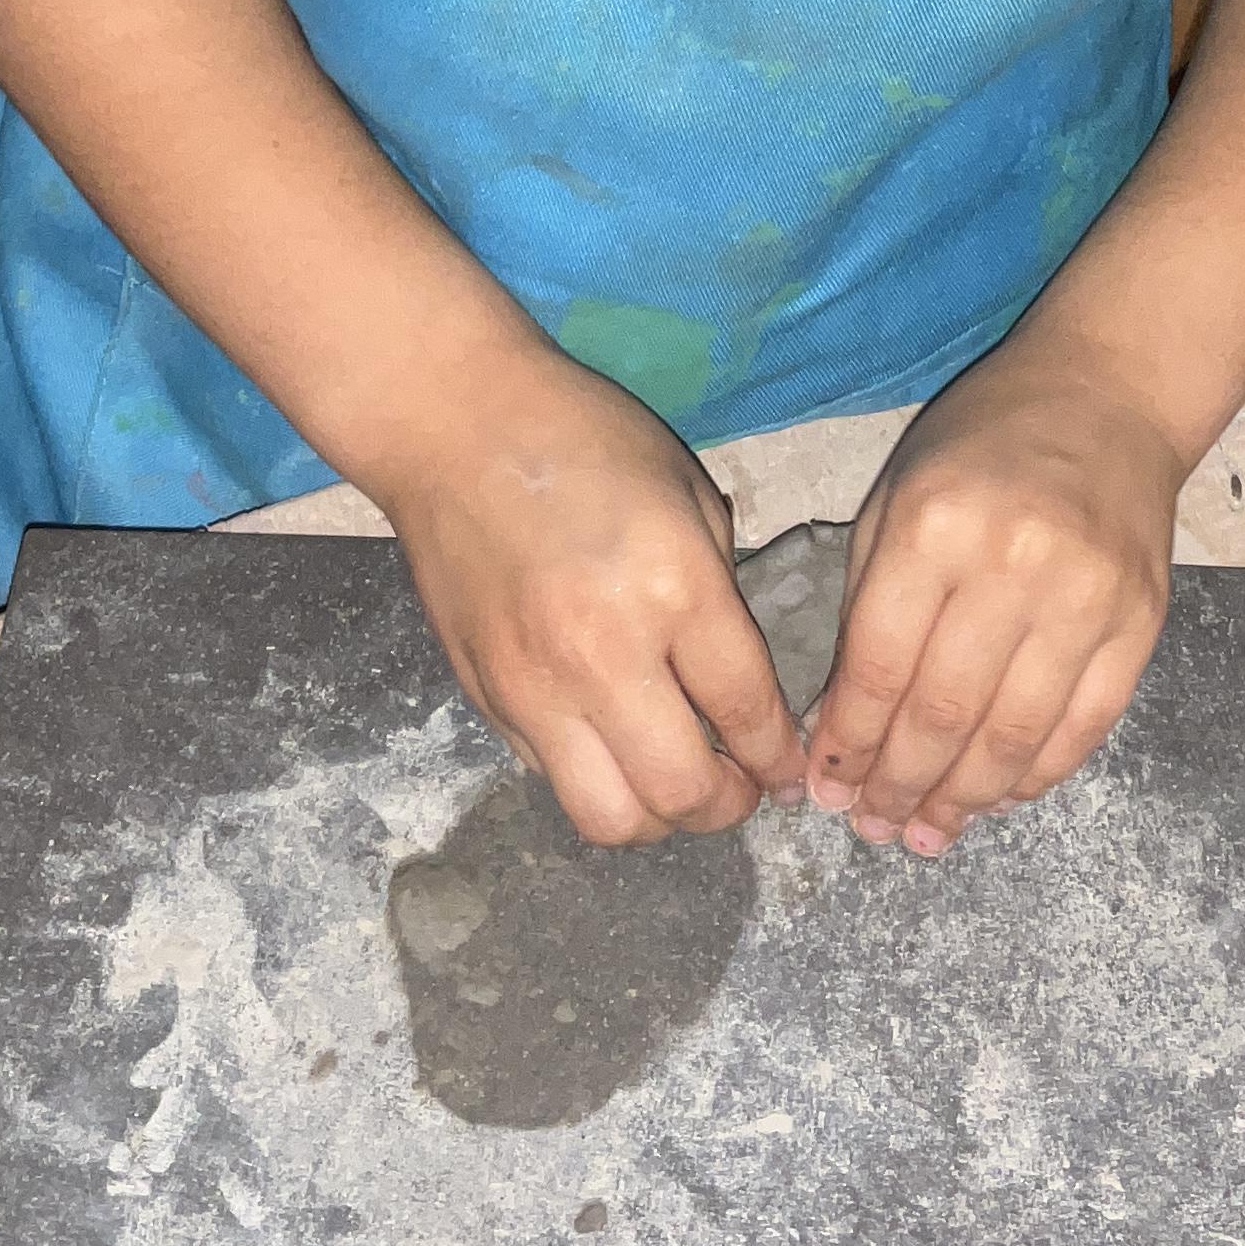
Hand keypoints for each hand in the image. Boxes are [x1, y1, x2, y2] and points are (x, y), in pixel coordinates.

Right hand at [376, 345, 804, 849]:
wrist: (452, 428)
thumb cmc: (581, 440)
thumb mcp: (684, 494)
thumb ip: (717, 594)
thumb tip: (737, 689)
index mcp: (673, 589)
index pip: (745, 713)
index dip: (780, 759)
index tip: (791, 774)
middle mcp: (604, 654)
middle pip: (682, 792)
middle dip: (729, 807)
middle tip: (741, 787)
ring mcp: (535, 688)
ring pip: (611, 818)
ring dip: (659, 817)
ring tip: (675, 780)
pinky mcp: (487, 700)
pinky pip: (553, 780)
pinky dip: (596, 780)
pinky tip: (613, 744)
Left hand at [806, 340, 1178, 858]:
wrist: (1109, 398)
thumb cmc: (985, 444)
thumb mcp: (898, 499)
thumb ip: (868, 608)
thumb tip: (845, 728)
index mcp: (934, 525)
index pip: (880, 666)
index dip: (848, 743)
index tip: (827, 790)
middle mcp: (1012, 563)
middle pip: (944, 713)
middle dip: (899, 784)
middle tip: (872, 827)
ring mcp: (1087, 597)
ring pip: (1013, 736)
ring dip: (963, 799)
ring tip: (927, 832)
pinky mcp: (1141, 623)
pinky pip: (1083, 728)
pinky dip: (1035, 776)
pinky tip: (996, 797)